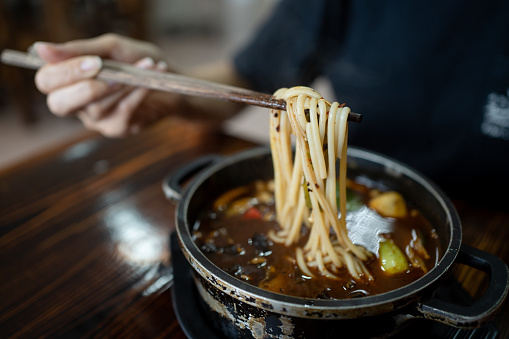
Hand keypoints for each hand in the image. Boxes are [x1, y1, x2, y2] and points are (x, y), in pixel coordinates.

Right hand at [34, 34, 169, 136]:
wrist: (171, 79)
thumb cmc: (137, 61)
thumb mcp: (110, 48)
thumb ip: (78, 50)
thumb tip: (41, 48)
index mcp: (67, 80)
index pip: (46, 81)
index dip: (66, 73)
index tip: (95, 62)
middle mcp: (77, 103)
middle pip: (59, 104)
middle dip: (86, 88)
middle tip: (112, 72)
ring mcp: (96, 120)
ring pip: (96, 107)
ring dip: (122, 84)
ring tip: (145, 66)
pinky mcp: (118, 128)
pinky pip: (122, 111)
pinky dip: (138, 93)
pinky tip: (150, 81)